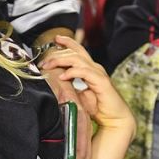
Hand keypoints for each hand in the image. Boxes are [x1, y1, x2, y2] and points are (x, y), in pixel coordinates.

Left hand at [39, 35, 134, 158]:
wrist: (114, 119)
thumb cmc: (98, 108)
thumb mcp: (79, 95)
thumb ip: (69, 86)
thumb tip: (54, 81)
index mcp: (90, 69)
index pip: (78, 50)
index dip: (67, 42)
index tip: (55, 39)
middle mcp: (95, 68)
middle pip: (75, 52)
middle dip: (57, 54)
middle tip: (44, 61)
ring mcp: (98, 74)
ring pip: (78, 59)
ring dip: (61, 60)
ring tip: (48, 66)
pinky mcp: (102, 82)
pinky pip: (85, 72)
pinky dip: (72, 72)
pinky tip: (63, 76)